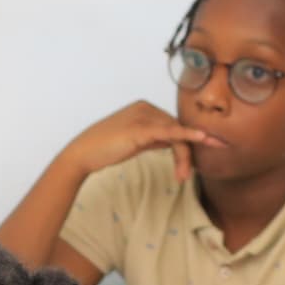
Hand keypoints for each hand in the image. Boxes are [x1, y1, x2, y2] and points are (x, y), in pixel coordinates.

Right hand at [58, 101, 222, 186]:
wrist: (82, 154)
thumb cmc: (104, 150)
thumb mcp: (134, 141)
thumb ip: (153, 138)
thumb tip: (172, 142)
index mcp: (144, 108)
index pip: (172, 125)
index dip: (184, 144)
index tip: (192, 162)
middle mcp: (145, 107)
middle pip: (176, 129)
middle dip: (186, 153)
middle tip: (187, 174)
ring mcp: (143, 116)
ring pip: (176, 133)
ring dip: (184, 156)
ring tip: (183, 176)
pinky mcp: (141, 128)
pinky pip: (170, 132)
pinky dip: (188, 135)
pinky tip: (202, 138)